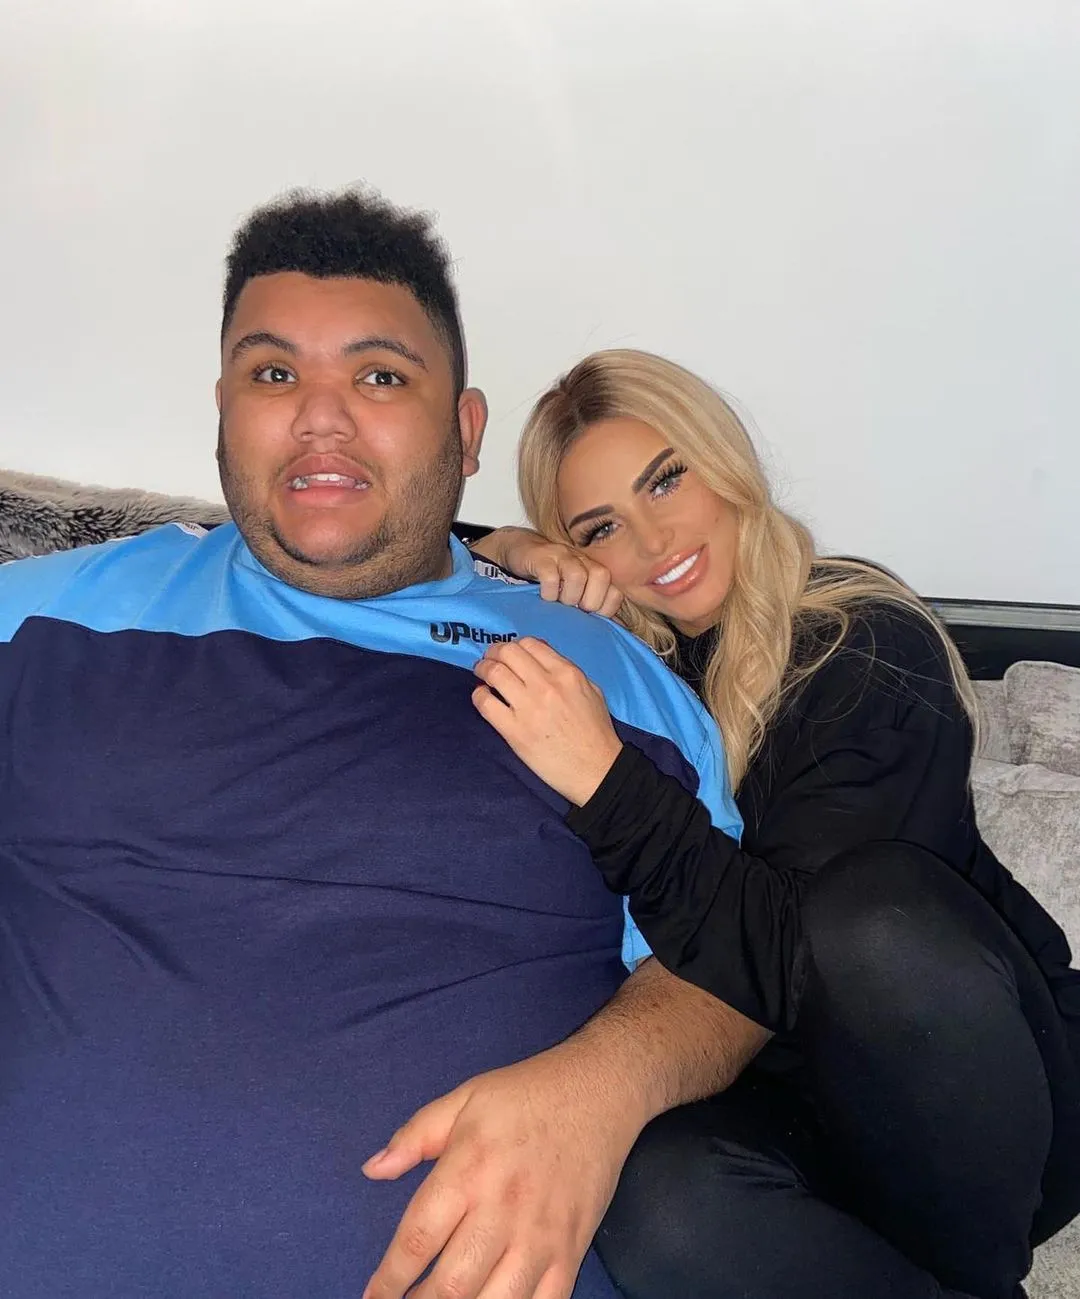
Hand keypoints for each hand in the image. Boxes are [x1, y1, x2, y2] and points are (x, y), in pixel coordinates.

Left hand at [361, 1047, 647, 1298]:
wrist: (599, 1091)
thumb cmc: (525, 1095)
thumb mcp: (464, 1099)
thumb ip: (414, 1136)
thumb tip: (372, 1169)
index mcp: (468, 1170)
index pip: (417, 1239)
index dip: (389, 1278)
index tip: (373, 1297)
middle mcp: (502, 1209)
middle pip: (451, 1285)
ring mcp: (541, 1237)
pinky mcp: (572, 1251)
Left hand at [472, 637, 622, 805]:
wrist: (597, 770)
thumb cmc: (596, 732)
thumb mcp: (591, 690)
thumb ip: (567, 670)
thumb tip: (540, 655)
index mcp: (567, 673)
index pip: (530, 644)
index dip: (514, 645)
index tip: (508, 654)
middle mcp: (546, 684)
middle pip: (508, 652)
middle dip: (494, 652)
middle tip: (489, 660)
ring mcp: (528, 707)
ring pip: (494, 672)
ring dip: (482, 669)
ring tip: (481, 674)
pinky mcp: (514, 731)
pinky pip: (485, 703)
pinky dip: (479, 695)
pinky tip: (482, 696)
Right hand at [474, 527, 621, 616]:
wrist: (523, 551)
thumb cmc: (551, 578)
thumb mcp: (574, 591)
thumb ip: (590, 607)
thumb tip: (609, 631)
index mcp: (594, 572)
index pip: (615, 591)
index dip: (605, 609)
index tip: (589, 617)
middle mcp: (583, 561)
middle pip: (602, 577)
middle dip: (589, 602)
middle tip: (574, 610)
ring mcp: (563, 557)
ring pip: (578, 576)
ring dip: (569, 596)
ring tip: (559, 603)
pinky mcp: (542, 558)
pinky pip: (550, 576)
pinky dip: (549, 592)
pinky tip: (545, 596)